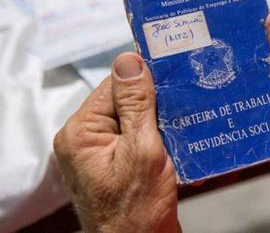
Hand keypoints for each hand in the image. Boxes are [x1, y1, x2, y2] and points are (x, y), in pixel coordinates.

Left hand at [53, 53, 179, 232]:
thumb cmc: (136, 211)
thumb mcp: (143, 150)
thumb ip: (137, 104)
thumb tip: (129, 59)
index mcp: (81, 132)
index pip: (115, 85)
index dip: (147, 83)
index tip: (176, 79)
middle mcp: (85, 140)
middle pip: (127, 102)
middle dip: (160, 108)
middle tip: (188, 111)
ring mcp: (100, 155)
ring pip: (139, 121)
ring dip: (166, 127)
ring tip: (187, 134)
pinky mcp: (118, 166)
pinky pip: (141, 141)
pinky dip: (163, 144)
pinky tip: (181, 152)